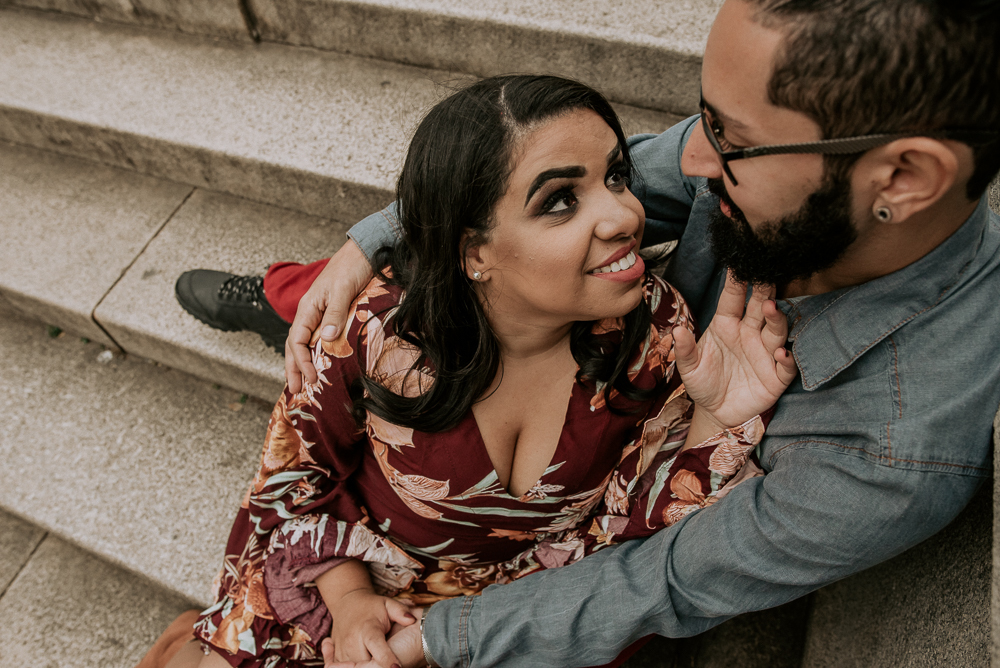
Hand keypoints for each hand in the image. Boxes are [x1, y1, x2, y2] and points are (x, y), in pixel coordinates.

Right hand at [285, 241, 374, 393]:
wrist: (364, 250)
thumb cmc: (352, 266)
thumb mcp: (342, 289)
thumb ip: (334, 313)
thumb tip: (326, 339)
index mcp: (308, 307)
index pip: (297, 340)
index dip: (301, 361)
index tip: (311, 379)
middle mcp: (310, 312)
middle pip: (295, 345)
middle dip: (293, 369)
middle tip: (295, 391)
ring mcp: (320, 313)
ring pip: (305, 343)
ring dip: (302, 364)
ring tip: (302, 383)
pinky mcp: (332, 314)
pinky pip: (319, 337)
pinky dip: (315, 353)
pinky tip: (319, 363)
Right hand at [323, 589, 415, 666]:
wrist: (347, 603)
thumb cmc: (373, 606)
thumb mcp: (388, 604)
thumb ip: (400, 611)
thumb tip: (412, 620)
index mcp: (368, 628)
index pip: (377, 646)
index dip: (387, 658)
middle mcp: (352, 640)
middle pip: (365, 662)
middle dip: (377, 666)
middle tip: (392, 666)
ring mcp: (343, 649)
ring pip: (355, 667)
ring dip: (366, 667)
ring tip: (378, 664)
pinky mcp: (337, 655)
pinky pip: (344, 667)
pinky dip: (353, 667)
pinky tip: (362, 663)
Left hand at [673, 271, 796, 426]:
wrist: (716, 412)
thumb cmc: (703, 383)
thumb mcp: (689, 368)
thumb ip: (684, 349)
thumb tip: (677, 330)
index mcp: (726, 325)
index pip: (732, 298)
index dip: (736, 282)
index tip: (740, 262)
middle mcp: (749, 334)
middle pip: (759, 308)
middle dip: (763, 291)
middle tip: (766, 274)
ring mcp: (764, 353)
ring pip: (776, 330)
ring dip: (776, 318)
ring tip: (770, 308)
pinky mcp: (776, 376)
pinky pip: (786, 365)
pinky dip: (786, 358)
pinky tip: (781, 353)